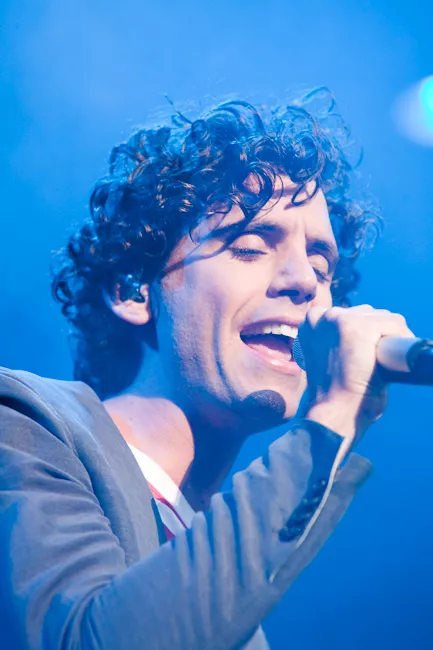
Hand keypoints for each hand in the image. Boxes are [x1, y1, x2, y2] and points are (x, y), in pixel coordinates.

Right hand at [299, 304, 414, 447]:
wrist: (334, 411)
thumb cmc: (335, 393)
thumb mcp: (329, 359)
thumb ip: (340, 342)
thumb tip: (370, 339)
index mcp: (313, 322)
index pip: (351, 314)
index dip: (366, 333)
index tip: (370, 353)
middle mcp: (322, 316)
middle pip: (369, 313)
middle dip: (380, 335)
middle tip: (379, 360)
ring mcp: (339, 318)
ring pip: (383, 317)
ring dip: (390, 338)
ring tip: (384, 361)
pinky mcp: (357, 326)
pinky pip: (393, 323)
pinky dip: (401, 338)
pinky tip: (392, 358)